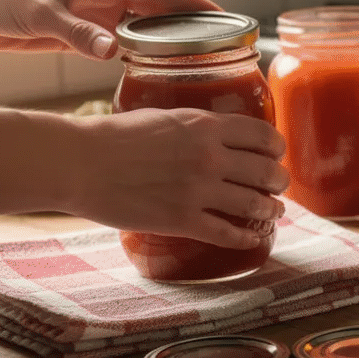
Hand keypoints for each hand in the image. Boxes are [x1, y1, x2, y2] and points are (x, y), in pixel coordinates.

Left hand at [0, 0, 219, 58]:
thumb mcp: (39, 14)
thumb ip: (77, 33)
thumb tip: (113, 51)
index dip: (190, 2)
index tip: (220, 15)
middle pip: (157, 7)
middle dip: (189, 22)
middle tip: (222, 43)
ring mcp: (95, 11)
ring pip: (143, 26)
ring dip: (168, 40)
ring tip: (199, 59)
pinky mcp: (84, 31)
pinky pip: (123, 41)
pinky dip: (142, 53)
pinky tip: (158, 68)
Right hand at [66, 108, 288, 248]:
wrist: (79, 162)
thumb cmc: (114, 136)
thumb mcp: (164, 118)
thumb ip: (195, 126)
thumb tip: (214, 133)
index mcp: (206, 127)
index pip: (264, 136)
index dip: (277, 148)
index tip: (277, 154)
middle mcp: (209, 158)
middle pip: (267, 172)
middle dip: (279, 181)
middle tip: (278, 185)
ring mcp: (197, 191)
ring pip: (254, 204)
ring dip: (271, 209)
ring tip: (275, 211)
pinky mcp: (181, 220)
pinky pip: (227, 233)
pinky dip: (245, 238)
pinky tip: (252, 239)